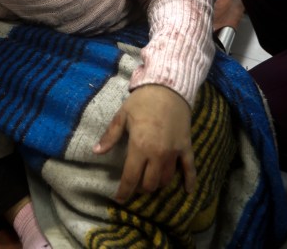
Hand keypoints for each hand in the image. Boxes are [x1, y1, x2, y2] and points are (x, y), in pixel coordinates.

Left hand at [94, 85, 195, 202]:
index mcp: (140, 147)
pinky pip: (190, 169)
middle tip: (134, 185)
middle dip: (141, 188)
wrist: (168, 88)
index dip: (124, 191)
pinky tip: (187, 191)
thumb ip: (110, 136)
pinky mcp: (186, 148)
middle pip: (150, 183)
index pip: (131, 177)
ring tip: (150, 181)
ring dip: (157, 183)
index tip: (119, 199)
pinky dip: (189, 182)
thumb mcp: (122, 116)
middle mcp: (158, 154)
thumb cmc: (142, 101)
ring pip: (166, 179)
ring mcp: (174, 152)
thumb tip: (96, 151)